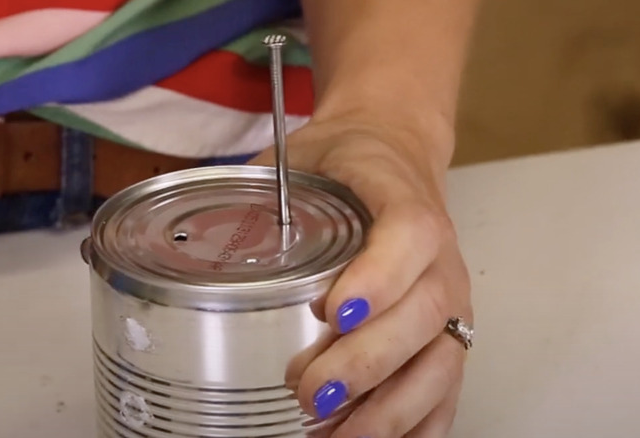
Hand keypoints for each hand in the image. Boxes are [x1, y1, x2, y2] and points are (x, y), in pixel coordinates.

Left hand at [249, 116, 472, 437]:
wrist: (393, 154)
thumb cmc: (345, 164)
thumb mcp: (298, 158)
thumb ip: (255, 196)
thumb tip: (189, 242)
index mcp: (403, 200)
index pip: (409, 235)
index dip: (378, 278)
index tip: (332, 313)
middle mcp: (438, 256)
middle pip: (424, 313)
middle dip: (366, 362)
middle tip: (309, 392)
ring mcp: (449, 300)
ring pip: (440, 361)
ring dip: (391, 408)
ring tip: (334, 436)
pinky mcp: (447, 335)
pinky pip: (447, 388)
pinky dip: (416, 426)